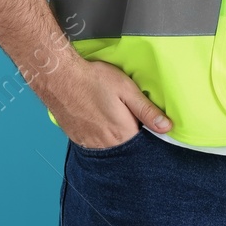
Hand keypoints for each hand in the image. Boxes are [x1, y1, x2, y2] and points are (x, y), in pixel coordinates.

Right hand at [44, 57, 173, 149]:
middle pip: (126, 148)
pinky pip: (94, 145)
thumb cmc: (93, 79)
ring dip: (114, 138)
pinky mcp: (77, 139)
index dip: (147, 135)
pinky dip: (99, 137)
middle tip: (125, 116)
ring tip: (110, 117)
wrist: (59, 77)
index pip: (143, 145)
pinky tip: (98, 121)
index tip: (145, 124)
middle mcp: (106, 145)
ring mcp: (89, 144)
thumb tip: (166, 127)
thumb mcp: (126, 89)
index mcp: (123, 134)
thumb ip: (147, 110)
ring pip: (110, 148)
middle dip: (130, 136)